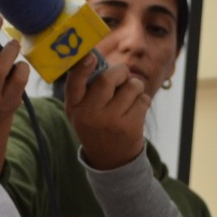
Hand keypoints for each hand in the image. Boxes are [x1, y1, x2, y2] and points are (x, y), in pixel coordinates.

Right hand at [64, 54, 147, 169]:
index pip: (74, 84)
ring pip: (131, 86)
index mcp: (74, 107)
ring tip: (129, 96)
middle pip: (107, 78)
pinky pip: (143, 99)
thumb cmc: (95, 124)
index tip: (91, 57)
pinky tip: (135, 110)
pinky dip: (143, 100)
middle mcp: (89, 114)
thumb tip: (93, 56)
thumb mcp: (81, 110)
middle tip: (122, 75)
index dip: (82, 68)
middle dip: (121, 71)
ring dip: (135, 85)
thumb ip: (84, 87)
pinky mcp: (129, 127)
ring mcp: (110, 122)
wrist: (110, 159)